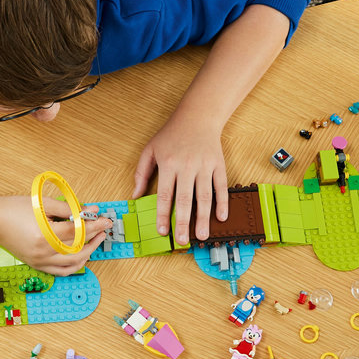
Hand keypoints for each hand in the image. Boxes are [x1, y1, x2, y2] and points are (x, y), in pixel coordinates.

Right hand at [0, 195, 111, 274]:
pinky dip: (74, 265)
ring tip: (94, 242)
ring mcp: (39, 261)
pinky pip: (61, 271)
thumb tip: (90, 211)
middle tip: (103, 230)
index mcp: (45, 234)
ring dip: (87, 254)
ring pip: (72, 264)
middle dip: (94, 240)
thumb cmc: (15, 208)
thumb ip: (69, 208)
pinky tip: (80, 255)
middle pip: (78, 250)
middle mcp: (43, 252)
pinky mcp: (36, 265)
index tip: (105, 220)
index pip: (77, 232)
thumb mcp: (43, 203)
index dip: (94, 225)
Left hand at [132, 113, 227, 245]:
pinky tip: (221, 217)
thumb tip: (135, 196)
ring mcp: (205, 166)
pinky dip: (223, 202)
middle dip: (183, 222)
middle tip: (182, 241)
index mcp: (169, 164)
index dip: (163, 215)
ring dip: (204, 218)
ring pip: (205, 196)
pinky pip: (221, 187)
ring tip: (202, 236)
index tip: (162, 231)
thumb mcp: (150, 150)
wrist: (197, 116)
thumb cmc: (171, 134)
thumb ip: (141, 173)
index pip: (165, 195)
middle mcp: (187, 166)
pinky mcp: (219, 165)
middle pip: (185, 200)